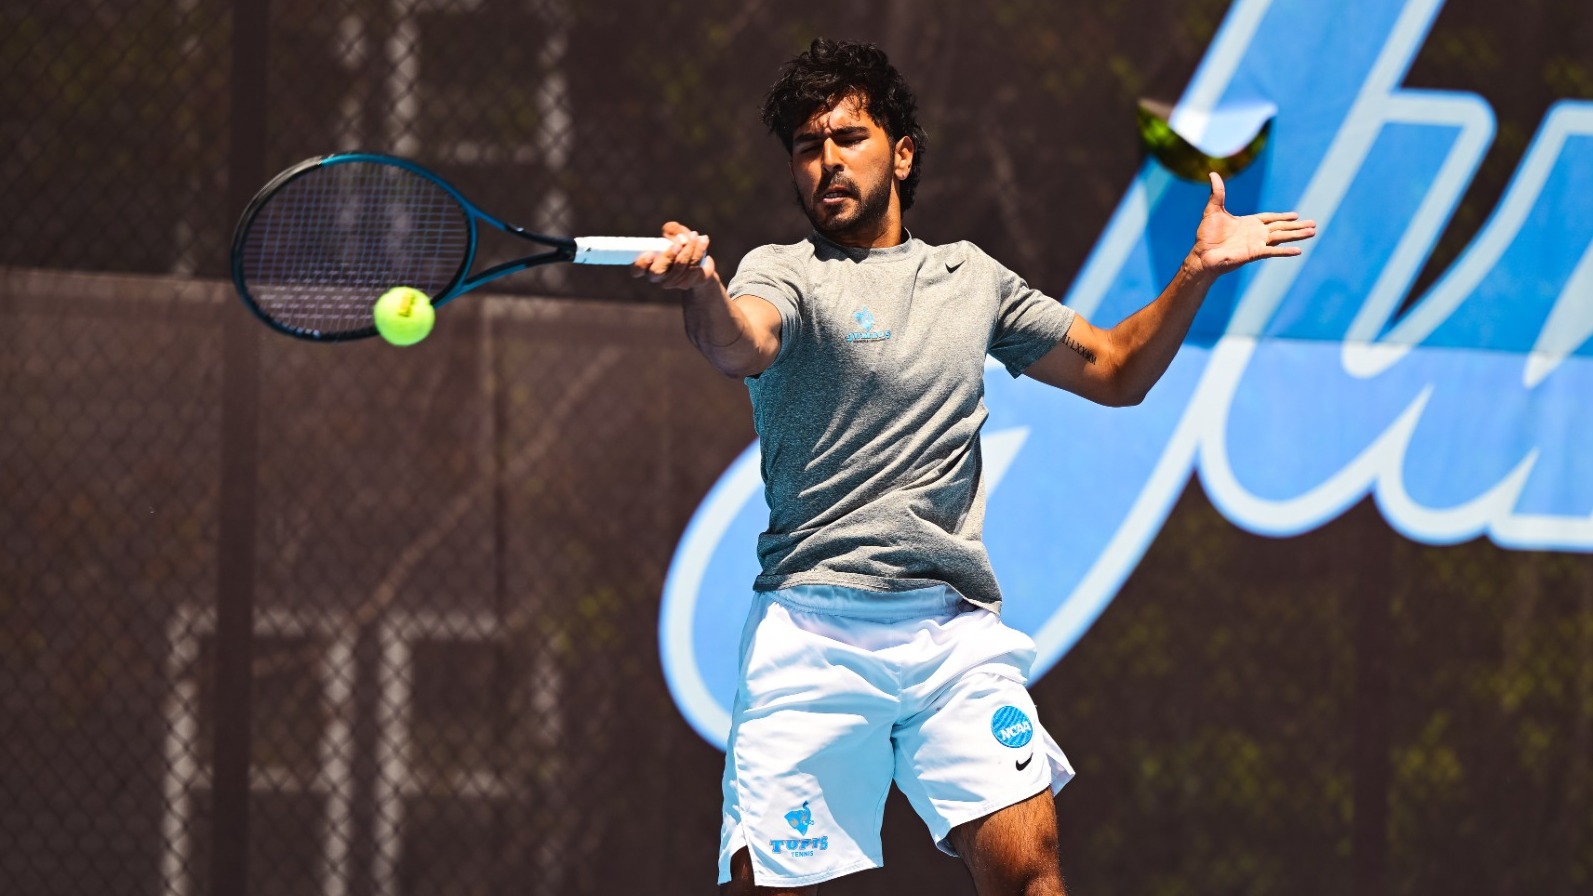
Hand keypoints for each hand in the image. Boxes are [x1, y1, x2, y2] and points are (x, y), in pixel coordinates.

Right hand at [632, 221, 716, 289]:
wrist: (701, 262)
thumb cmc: (683, 245)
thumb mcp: (676, 233)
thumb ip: (672, 229)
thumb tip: (672, 232)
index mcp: (648, 264)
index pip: (636, 270)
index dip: (641, 265)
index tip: (649, 254)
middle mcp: (657, 276)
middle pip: (656, 272)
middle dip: (668, 256)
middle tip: (679, 242)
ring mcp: (671, 282)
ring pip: (678, 268)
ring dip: (689, 248)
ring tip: (694, 235)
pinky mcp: (686, 283)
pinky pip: (693, 268)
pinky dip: (699, 251)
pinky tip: (703, 240)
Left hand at [1186, 172, 1315, 277]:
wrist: (1202, 255)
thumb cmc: (1206, 236)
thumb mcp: (1213, 210)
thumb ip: (1217, 192)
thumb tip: (1212, 173)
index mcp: (1249, 223)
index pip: (1270, 218)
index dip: (1283, 217)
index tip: (1296, 215)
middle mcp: (1255, 233)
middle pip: (1281, 227)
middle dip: (1297, 226)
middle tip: (1314, 224)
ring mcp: (1256, 243)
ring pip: (1282, 236)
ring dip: (1297, 234)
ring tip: (1313, 232)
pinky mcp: (1254, 253)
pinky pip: (1273, 251)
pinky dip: (1285, 250)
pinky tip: (1299, 250)